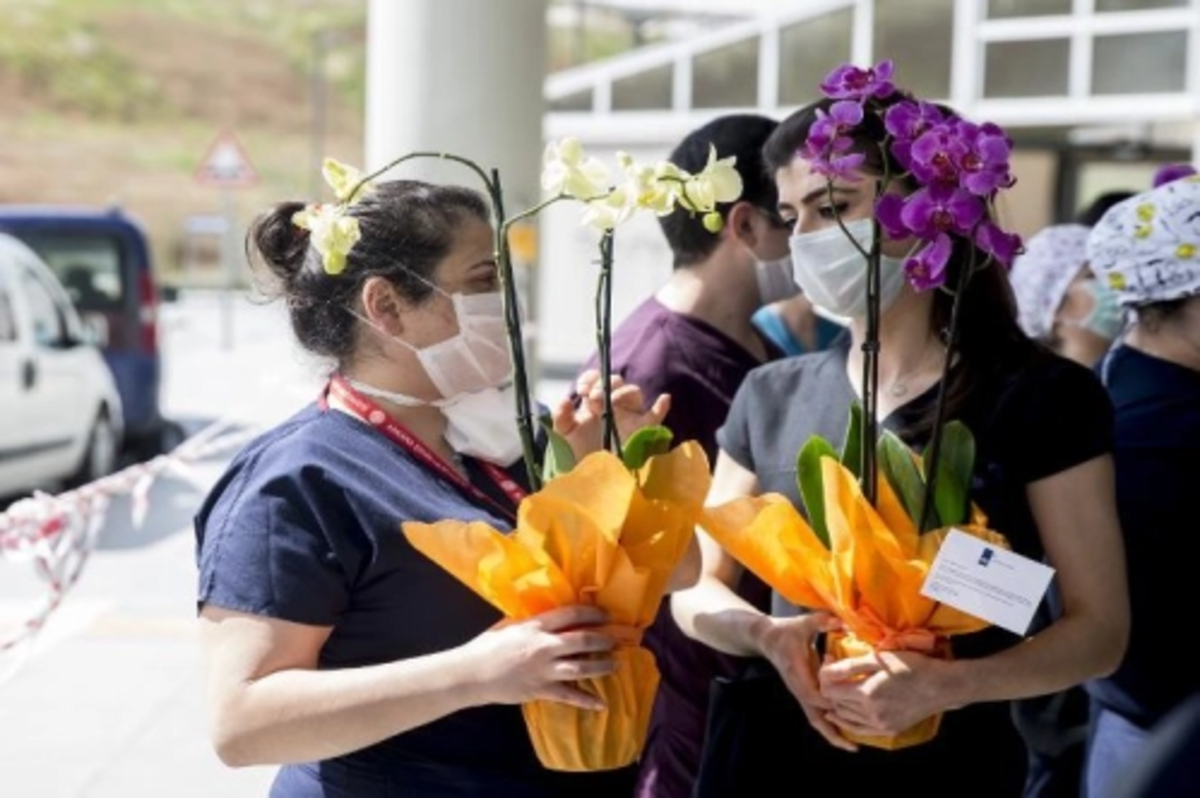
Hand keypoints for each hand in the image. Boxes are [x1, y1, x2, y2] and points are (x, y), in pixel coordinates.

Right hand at [465, 605, 621, 710]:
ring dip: (601, 666)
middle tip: (615, 640)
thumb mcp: (509, 625)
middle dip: (602, 639)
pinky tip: (602, 704)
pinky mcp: (541, 690)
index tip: (604, 614)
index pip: (571, 615)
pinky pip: (569, 695)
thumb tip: (550, 616)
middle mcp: (543, 647)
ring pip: (581, 667)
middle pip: (582, 640)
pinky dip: (587, 701)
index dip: (591, 613)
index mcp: (535, 626)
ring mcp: (543, 670)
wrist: (471, 674)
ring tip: (614, 665)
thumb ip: (531, 622)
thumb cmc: (487, 646)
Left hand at [551, 369, 670, 457]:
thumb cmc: (578, 451)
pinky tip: (664, 399)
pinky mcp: (642, 430)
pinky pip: (656, 417)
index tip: (582, 389)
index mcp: (594, 401)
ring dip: (622, 393)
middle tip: (594, 398)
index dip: (591, 378)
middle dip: (605, 385)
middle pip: (617, 382)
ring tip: (612, 402)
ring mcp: (629, 416)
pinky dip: (661, 408)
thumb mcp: (564, 433)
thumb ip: (561, 415)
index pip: (597, 379)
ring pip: (634, 393)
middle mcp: (614, 404)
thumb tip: (566, 399)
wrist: (589, 475)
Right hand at [756, 612, 854, 750]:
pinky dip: (829, 725)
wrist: (767, 638)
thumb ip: (820, 621)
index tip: (850, 705)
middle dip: (833, 731)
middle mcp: (798, 687)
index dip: (831, 701)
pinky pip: (816, 714)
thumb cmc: (786, 630)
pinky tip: (844, 732)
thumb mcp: (802, 623)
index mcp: (797, 672)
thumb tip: (841, 620)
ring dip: (831, 734)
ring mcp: (800, 693)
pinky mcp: (803, 693)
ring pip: (815, 719)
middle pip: (814, 716)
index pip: (813, 694)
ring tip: (851, 746)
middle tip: (855, 744)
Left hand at [818, 648, 946, 737]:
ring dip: (838, 704)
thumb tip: (825, 670)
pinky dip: (847, 722)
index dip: (825, 676)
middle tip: (832, 671)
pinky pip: (860, 730)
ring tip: (838, 688)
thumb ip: (851, 666)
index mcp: (867, 694)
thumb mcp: (881, 660)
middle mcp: (871, 714)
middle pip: (836, 704)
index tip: (828, 661)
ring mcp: (880, 725)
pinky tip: (841, 715)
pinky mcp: (889, 730)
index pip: (830, 691)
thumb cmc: (912, 667)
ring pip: (846, 718)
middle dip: (830, 688)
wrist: (942, 686)